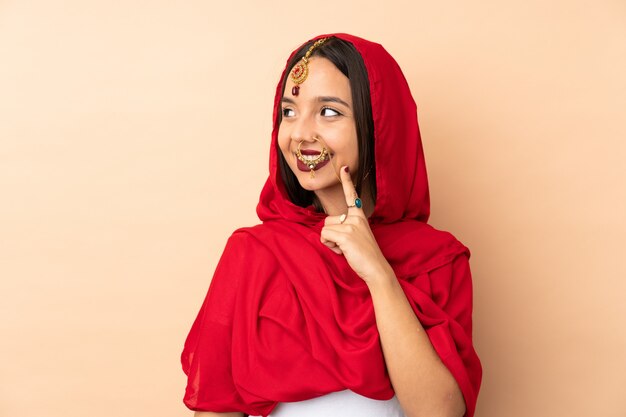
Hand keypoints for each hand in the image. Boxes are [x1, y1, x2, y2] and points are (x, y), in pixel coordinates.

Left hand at [320, 165, 393, 285]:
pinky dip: (329, 246)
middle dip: (331, 235)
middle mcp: (356, 217)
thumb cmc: (365, 256)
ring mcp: (351, 225)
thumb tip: (327, 229)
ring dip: (330, 242)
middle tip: (346, 246)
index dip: (347, 181)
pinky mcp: (346, 235)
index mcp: (359, 216)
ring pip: (325, 229)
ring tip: (345, 249)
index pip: (351, 196)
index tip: (343, 168)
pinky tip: (343, 251)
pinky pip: (324, 236)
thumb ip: (345, 228)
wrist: (376, 268)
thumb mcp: (356, 237)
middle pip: (328, 220)